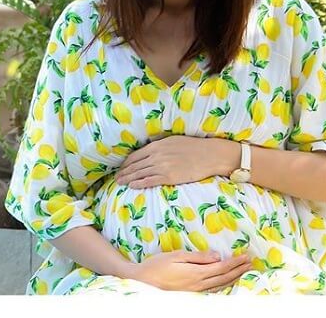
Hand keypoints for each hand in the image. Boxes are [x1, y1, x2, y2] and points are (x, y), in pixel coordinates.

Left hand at [115, 135, 239, 187]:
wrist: (209, 155)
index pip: (136, 155)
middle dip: (124, 172)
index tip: (121, 168)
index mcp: (157, 145)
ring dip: (128, 178)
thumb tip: (150, 149)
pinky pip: (149, 181)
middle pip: (135, 165)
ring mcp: (162, 166)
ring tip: (120, 183)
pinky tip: (132, 186)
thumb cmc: (193, 147)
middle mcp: (157, 155)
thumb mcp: (173, 140)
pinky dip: (139, 183)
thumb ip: (160, 145)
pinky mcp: (169, 177)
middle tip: (116, 178)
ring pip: (140, 173)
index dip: (127, 163)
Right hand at [126, 250, 252, 292]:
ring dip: (234, 278)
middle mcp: (198, 285)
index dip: (236, 262)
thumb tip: (217, 256)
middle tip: (251, 263)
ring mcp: (195, 291)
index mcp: (196, 273)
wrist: (142, 281)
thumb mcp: (176, 256)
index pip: (222, 268)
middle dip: (239, 270)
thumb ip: (198, 257)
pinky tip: (226, 282)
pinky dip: (223, 285)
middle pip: (224, 278)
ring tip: (244, 272)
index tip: (246, 256)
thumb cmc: (157, 265)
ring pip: (220, 286)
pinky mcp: (191, 294)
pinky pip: (212, 290)